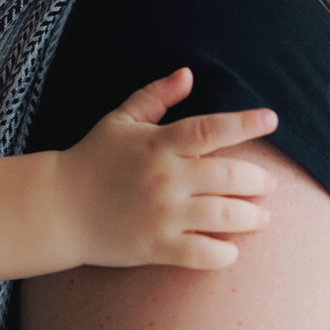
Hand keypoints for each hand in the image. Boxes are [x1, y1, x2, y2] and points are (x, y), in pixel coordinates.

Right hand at [60, 69, 277, 269]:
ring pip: (224, 217)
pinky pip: (203, 254)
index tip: (272, 119)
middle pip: (229, 177)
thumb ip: (156, 96)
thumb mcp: (120, 120)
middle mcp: (165, 179)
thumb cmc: (91, 160)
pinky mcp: (156, 248)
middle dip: (259, 181)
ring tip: (260, 216)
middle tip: (268, 184)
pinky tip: (230, 248)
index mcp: (158, 145)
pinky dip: (225, 253)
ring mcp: (162, 216)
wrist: (57, 208)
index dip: (245, 123)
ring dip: (252, 217)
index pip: (211, 129)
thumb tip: (188, 74)